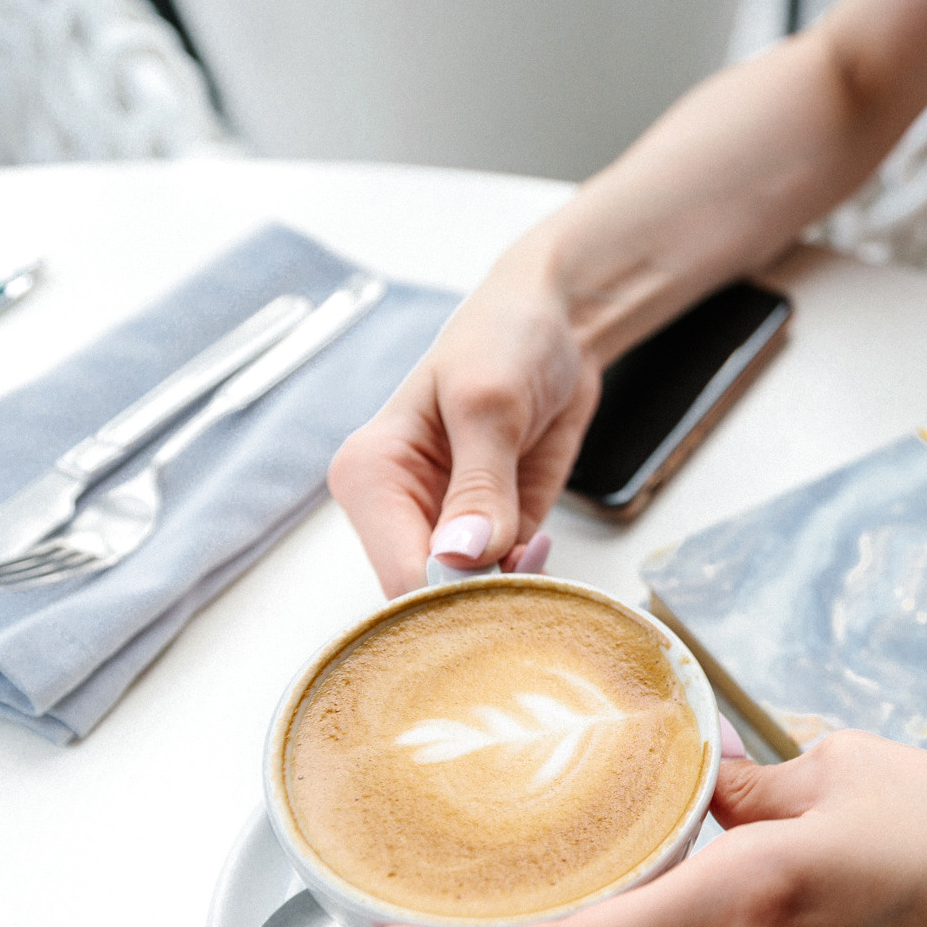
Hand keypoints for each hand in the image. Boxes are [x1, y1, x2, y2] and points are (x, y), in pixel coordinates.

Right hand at [328, 252, 599, 596]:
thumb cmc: (504, 338)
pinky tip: (545, 547)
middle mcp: (399, 510)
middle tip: (530, 570)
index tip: (502, 585)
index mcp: (371, 475)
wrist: (555, 324)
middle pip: (427, 600)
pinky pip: (504, 586)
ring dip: (510, 595)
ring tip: (540, 549)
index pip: (399, 574)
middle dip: (481, 601)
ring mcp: (446, 527)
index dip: (451, 596)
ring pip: (467, 603)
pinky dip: (530, 582)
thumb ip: (480, 485)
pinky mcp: (492, 534)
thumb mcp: (490, 402)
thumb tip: (463, 555)